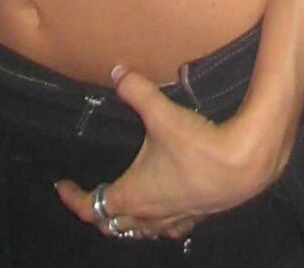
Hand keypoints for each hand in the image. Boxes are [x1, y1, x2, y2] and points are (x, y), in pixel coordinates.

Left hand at [56, 66, 276, 242]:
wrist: (242, 165)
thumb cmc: (196, 144)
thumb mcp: (161, 113)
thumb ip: (136, 90)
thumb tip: (116, 72)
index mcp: (133, 195)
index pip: (92, 207)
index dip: (72, 198)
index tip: (61, 185)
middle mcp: (149, 215)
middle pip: (114, 224)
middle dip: (97, 211)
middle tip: (89, 194)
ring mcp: (173, 220)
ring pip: (141, 231)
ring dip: (127, 220)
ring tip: (121, 204)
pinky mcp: (195, 217)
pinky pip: (167, 228)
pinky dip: (156, 222)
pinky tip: (163, 209)